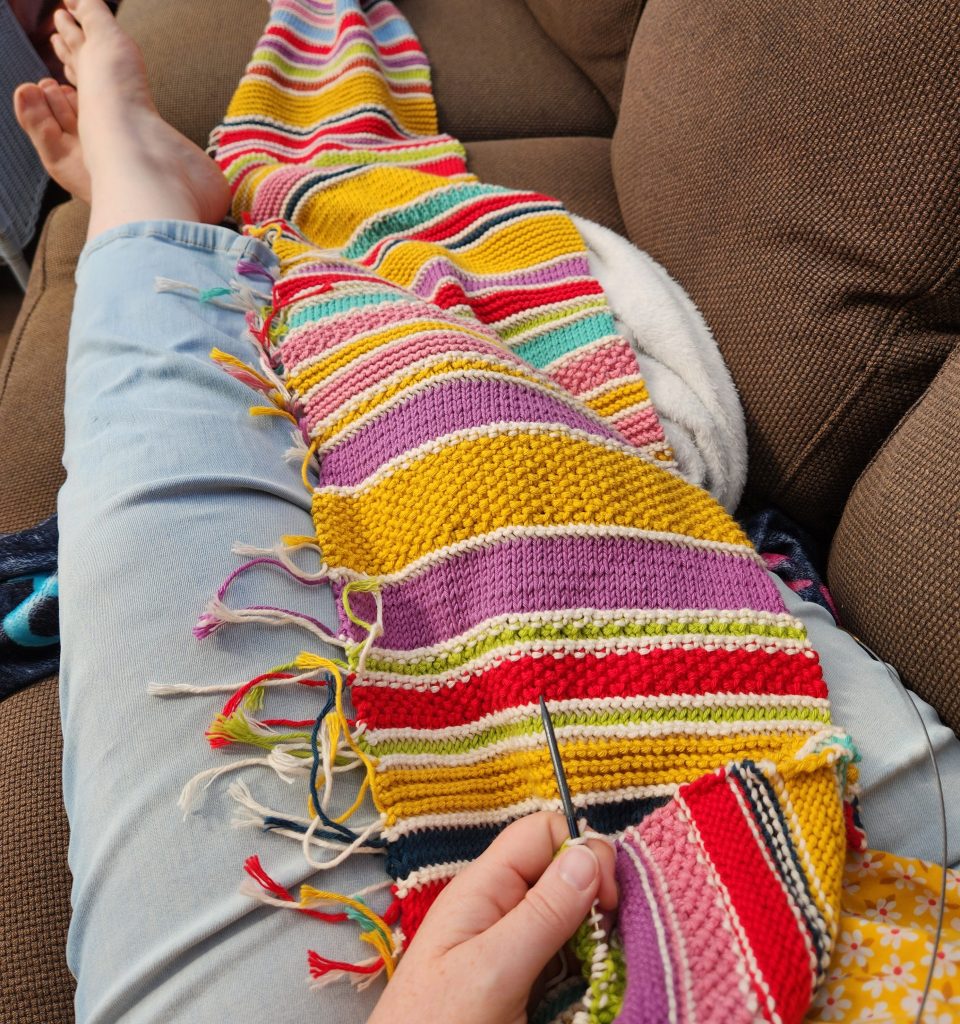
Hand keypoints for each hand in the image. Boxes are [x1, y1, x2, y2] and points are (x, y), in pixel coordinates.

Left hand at [369, 812, 617, 1023]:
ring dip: (595, 933)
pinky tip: (594, 982)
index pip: (542, 833)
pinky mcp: (522, 979)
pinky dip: (586, 962)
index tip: (608, 901)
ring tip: (607, 963)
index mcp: (484, 888)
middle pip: (561, 872)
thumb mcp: (493, 969)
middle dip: (595, 896)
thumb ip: (542, 912)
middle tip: (611, 938)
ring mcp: (511, 944)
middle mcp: (498, 907)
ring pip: (569, 914)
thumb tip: (590, 853)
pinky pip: (565, 953)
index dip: (582, 851)